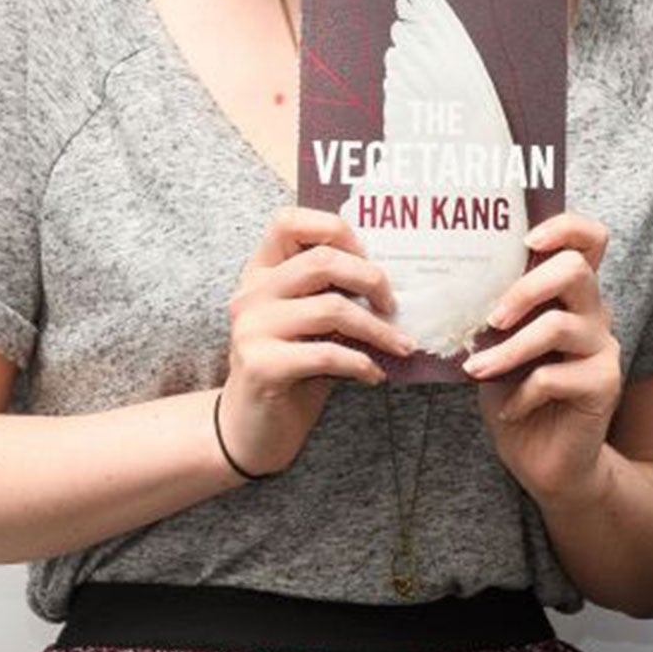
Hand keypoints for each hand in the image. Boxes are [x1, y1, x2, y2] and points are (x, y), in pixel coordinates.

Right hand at [217, 208, 410, 477]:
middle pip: (322, 260)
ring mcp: (251, 329)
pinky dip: (361, 363)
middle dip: (371, 279)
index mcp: (261, 272)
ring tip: (401, 346)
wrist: (252, 430)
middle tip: (394, 305)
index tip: (369, 256)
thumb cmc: (294, 369)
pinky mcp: (261, 365)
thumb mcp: (312, 323)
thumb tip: (396, 276)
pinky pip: (327, 353)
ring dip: (378, 329)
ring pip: (332, 308)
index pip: (288, 221)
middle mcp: (251, 294)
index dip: (335, 229)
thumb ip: (334, 292)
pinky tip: (375, 375)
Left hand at [465, 213, 622, 505]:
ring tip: (478, 370)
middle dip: (524, 288)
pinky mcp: (604, 384)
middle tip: (491, 318)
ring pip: (558, 325)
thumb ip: (493, 313)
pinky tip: (508, 409)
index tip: (526, 241)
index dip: (564, 227)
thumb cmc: (516, 394)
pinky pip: (556, 375)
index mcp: (571, 295)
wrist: (545, 462)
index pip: (589, 239)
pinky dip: (521, 393)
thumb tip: (447, 282)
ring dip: (509, 349)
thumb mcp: (497, 346)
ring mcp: (604, 348)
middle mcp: (595, 313)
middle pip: (574, 270)